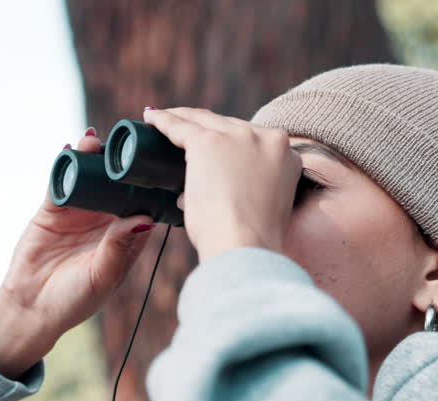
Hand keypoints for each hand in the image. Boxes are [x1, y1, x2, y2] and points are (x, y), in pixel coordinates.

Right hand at [0, 129, 155, 378]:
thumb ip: (119, 247)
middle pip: (117, 183)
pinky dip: (65, 164)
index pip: (143, 203)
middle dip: (121, 162)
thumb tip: (145, 219)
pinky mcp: (52, 210)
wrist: (32, 309)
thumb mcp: (103, 275)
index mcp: (125, 237)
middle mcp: (104, 220)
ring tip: (96, 140)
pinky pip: (60, 181)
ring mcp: (78, 212)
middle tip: (127, 141)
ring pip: (90, 178)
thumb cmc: (75, 300)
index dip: (151, 183)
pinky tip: (70, 149)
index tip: (159, 161)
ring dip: (93, 158)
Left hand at [142, 108, 300, 262]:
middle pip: (228, 125)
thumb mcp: (259, 209)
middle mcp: (266, 139)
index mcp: (286, 156)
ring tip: (162, 118)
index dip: (229, 142)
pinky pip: (180, 126)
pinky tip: (151, 118)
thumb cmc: (249, 241)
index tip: (212, 147)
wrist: (245, 246)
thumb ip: (240, 195)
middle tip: (182, 126)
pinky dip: (163, 121)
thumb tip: (192, 194)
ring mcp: (238, 137)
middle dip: (204, 126)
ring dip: (182, 117)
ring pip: (204, 120)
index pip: (251, 140)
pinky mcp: (208, 143)